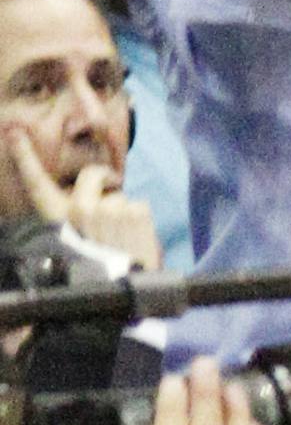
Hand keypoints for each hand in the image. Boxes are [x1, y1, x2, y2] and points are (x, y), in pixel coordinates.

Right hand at [6, 132, 160, 271]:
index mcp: (58, 218)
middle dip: (102, 178)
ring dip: (123, 211)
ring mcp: (110, 209)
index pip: (37, 183)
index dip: (25, 157)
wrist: (124, 291)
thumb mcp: (72, 244)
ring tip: (122, 236)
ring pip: (119, 196)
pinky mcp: (136, 211)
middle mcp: (80, 209)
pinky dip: (140, 219)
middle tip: (110, 185)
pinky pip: (139, 205)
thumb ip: (73, 221)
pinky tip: (136, 238)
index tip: (16, 132)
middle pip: (93, 175)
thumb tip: (83, 203)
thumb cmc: (97, 269)